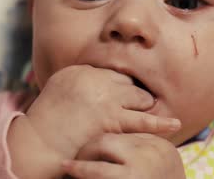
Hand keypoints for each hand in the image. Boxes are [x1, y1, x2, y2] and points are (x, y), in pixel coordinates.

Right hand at [8, 65, 179, 177]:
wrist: (39, 143)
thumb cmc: (47, 120)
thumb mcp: (60, 87)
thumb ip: (82, 79)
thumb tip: (99, 77)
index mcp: (83, 70)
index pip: (113, 73)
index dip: (121, 85)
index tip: (123, 93)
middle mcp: (96, 79)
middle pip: (129, 82)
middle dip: (134, 93)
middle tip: (138, 103)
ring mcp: (107, 99)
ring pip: (139, 97)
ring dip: (144, 104)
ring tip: (150, 109)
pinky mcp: (114, 121)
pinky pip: (144, 121)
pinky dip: (161, 123)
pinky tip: (174, 124)